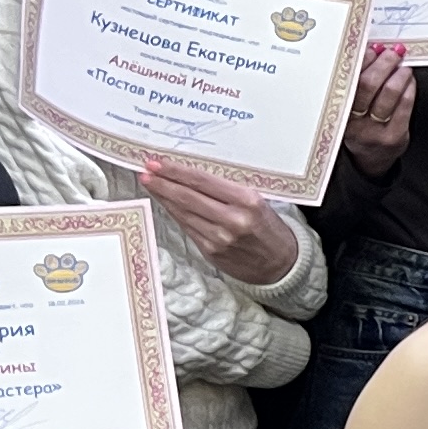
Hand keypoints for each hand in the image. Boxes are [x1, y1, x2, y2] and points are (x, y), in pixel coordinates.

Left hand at [140, 159, 301, 284]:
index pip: (203, 181)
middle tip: (145, 171)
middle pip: (188, 197)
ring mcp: (220, 237)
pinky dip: (174, 213)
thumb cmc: (270, 228)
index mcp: (248, 201)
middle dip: (162, 183)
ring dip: (164, 197)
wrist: (282, 264)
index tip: (157, 163)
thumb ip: (229, 190)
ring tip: (150, 184)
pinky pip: (187, 227)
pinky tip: (167, 204)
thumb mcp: (259, 202)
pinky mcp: (211, 251)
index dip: (176, 171)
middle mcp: (233, 219)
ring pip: (183, 213)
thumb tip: (193, 175)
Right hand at [340, 45, 415, 175]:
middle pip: (368, 84)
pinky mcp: (393, 136)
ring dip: (399, 75)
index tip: (372, 48)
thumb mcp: (350, 105)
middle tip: (393, 53)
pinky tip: (409, 82)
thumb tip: (373, 50)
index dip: (362, 60)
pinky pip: (404, 107)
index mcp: (337, 108)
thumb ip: (357, 80)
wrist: (370, 158)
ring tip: (403, 66)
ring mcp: (373, 130)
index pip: (348, 79)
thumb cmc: (360, 125)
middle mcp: (352, 120)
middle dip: (383, 64)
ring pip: (388, 95)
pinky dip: (409, 89)